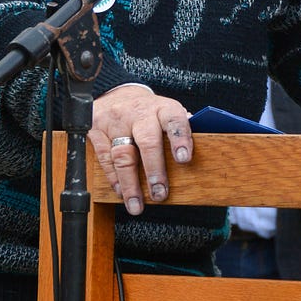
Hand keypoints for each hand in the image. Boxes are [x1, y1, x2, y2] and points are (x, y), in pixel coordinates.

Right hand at [90, 85, 193, 214]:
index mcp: (162, 108)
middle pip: (147, 141)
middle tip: (160, 194)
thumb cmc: (151, 113)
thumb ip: (182, 131)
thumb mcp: (168, 113)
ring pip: (122, 154)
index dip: (180, 139)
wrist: (118, 95)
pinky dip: (113, 178)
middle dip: (154, 170)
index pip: (174, 120)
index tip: (184, 159)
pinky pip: (104, 158)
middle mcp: (139, 113)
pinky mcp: (96, 131)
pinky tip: (121, 192)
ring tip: (137, 204)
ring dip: (130, 183)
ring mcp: (116, 122)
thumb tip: (204, 149)